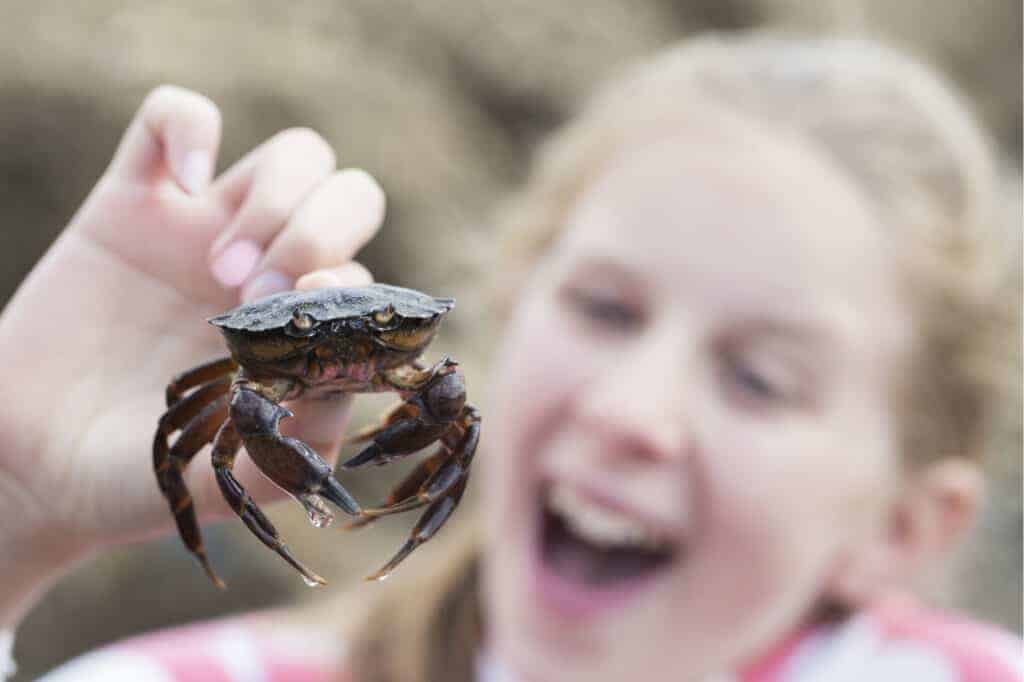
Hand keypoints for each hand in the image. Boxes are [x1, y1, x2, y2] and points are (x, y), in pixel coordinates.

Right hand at [0, 86, 385, 585]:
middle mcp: (274, 274)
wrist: (34, 466)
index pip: (370, 274)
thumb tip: (350, 373)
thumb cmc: (139, 475)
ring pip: (298, 155)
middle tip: (252, 296)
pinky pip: (174, 116)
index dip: (352, 283)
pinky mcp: (134, 203)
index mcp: (307, 330)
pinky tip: (184, 180)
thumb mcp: (231, 477)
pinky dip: (190, 125)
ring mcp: (209, 232)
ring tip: (219, 268)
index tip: (302, 314)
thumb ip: (301, 440)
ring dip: (276, 198)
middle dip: (318, 233)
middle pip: (351, 196)